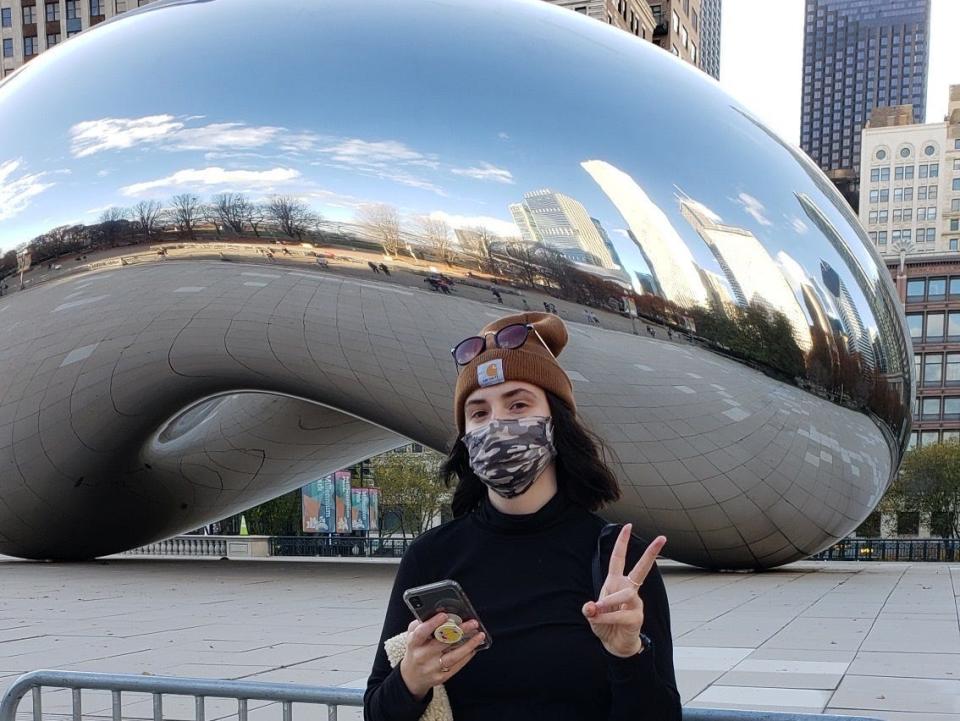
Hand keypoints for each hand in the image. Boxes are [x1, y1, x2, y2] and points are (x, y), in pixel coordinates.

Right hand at [399, 612, 485, 700]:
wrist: (412, 677)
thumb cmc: (415, 650)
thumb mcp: (412, 636)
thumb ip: (421, 624)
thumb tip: (439, 611)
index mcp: (414, 643)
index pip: (422, 632)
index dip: (432, 624)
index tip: (444, 615)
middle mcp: (422, 656)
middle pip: (442, 642)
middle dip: (459, 631)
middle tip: (472, 623)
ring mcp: (432, 668)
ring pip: (453, 656)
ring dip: (469, 645)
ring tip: (479, 636)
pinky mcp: (441, 677)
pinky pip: (457, 666)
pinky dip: (467, 656)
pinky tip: (474, 647)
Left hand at [582, 524, 665, 657]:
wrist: (614, 645)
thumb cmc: (604, 624)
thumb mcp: (592, 615)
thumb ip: (590, 609)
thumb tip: (591, 607)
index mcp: (616, 583)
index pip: (618, 559)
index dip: (622, 543)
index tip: (627, 526)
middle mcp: (628, 589)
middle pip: (642, 569)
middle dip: (652, 553)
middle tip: (663, 538)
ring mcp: (635, 603)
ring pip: (623, 595)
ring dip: (607, 603)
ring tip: (597, 609)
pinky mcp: (637, 617)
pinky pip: (620, 614)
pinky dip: (607, 616)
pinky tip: (600, 619)